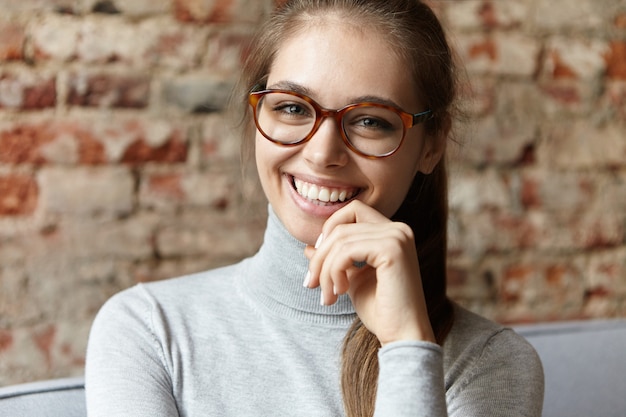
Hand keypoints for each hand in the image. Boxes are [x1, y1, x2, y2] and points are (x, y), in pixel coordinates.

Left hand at [304, 200, 435, 344]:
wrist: (402, 336)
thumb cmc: (381, 311)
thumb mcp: (350, 280)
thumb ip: (335, 260)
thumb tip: (309, 247)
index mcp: (393, 232)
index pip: (352, 211)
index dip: (329, 231)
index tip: (318, 264)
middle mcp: (399, 229)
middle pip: (342, 225)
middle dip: (321, 255)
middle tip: (311, 284)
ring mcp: (397, 237)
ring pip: (340, 239)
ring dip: (325, 269)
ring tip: (327, 295)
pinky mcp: (392, 249)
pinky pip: (346, 251)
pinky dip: (334, 271)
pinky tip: (340, 291)